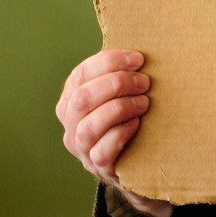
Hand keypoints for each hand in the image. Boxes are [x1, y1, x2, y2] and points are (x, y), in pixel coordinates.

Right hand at [56, 49, 170, 216]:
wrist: (138, 159)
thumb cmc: (129, 114)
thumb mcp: (119, 92)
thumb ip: (120, 73)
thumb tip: (142, 48)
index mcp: (72, 98)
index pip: (81, 74)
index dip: (109, 63)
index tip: (138, 59)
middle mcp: (70, 123)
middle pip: (82, 99)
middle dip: (116, 85)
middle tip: (145, 82)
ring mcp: (82, 148)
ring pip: (88, 127)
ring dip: (119, 109)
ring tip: (144, 103)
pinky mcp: (98, 167)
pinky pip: (101, 152)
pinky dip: (120, 135)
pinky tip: (136, 125)